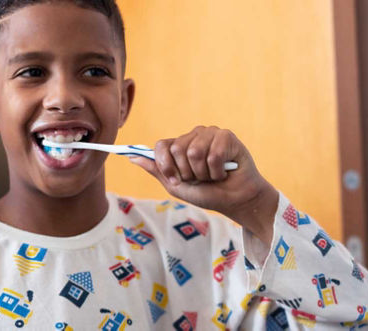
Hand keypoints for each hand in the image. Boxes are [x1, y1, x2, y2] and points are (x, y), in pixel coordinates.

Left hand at [129, 126, 277, 238]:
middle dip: (188, 172)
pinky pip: (213, 154)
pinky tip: (225, 171)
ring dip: (204, 173)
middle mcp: (194, 136)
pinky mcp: (227, 136)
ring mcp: (210, 134)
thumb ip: (157, 170)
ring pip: (195, 151)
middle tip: (201, 178)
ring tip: (214, 175)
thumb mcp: (177, 186)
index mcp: (180, 145)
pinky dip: (218, 171)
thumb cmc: (208, 193)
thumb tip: (131, 157)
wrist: (236, 200)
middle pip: (177, 149)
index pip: (162, 145)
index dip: (166, 165)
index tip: (176, 180)